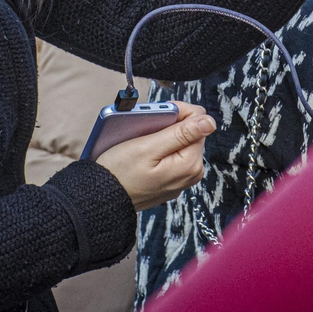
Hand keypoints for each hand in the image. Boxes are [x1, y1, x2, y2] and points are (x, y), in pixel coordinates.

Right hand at [96, 102, 216, 211]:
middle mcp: (191, 173)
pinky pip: (170, 156)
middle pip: (190, 133)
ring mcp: (181, 178)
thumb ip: (181, 133)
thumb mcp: (149, 147)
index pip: (199, 123)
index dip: (178, 112)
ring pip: (179, 143)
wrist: (103, 199)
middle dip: (170, 124)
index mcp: (191, 163)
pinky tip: (142, 150)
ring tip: (142, 138)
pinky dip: (158, 149)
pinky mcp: (170, 180)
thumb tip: (209, 121)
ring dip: (162, 135)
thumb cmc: (121, 172)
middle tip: (146, 126)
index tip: (158, 113)